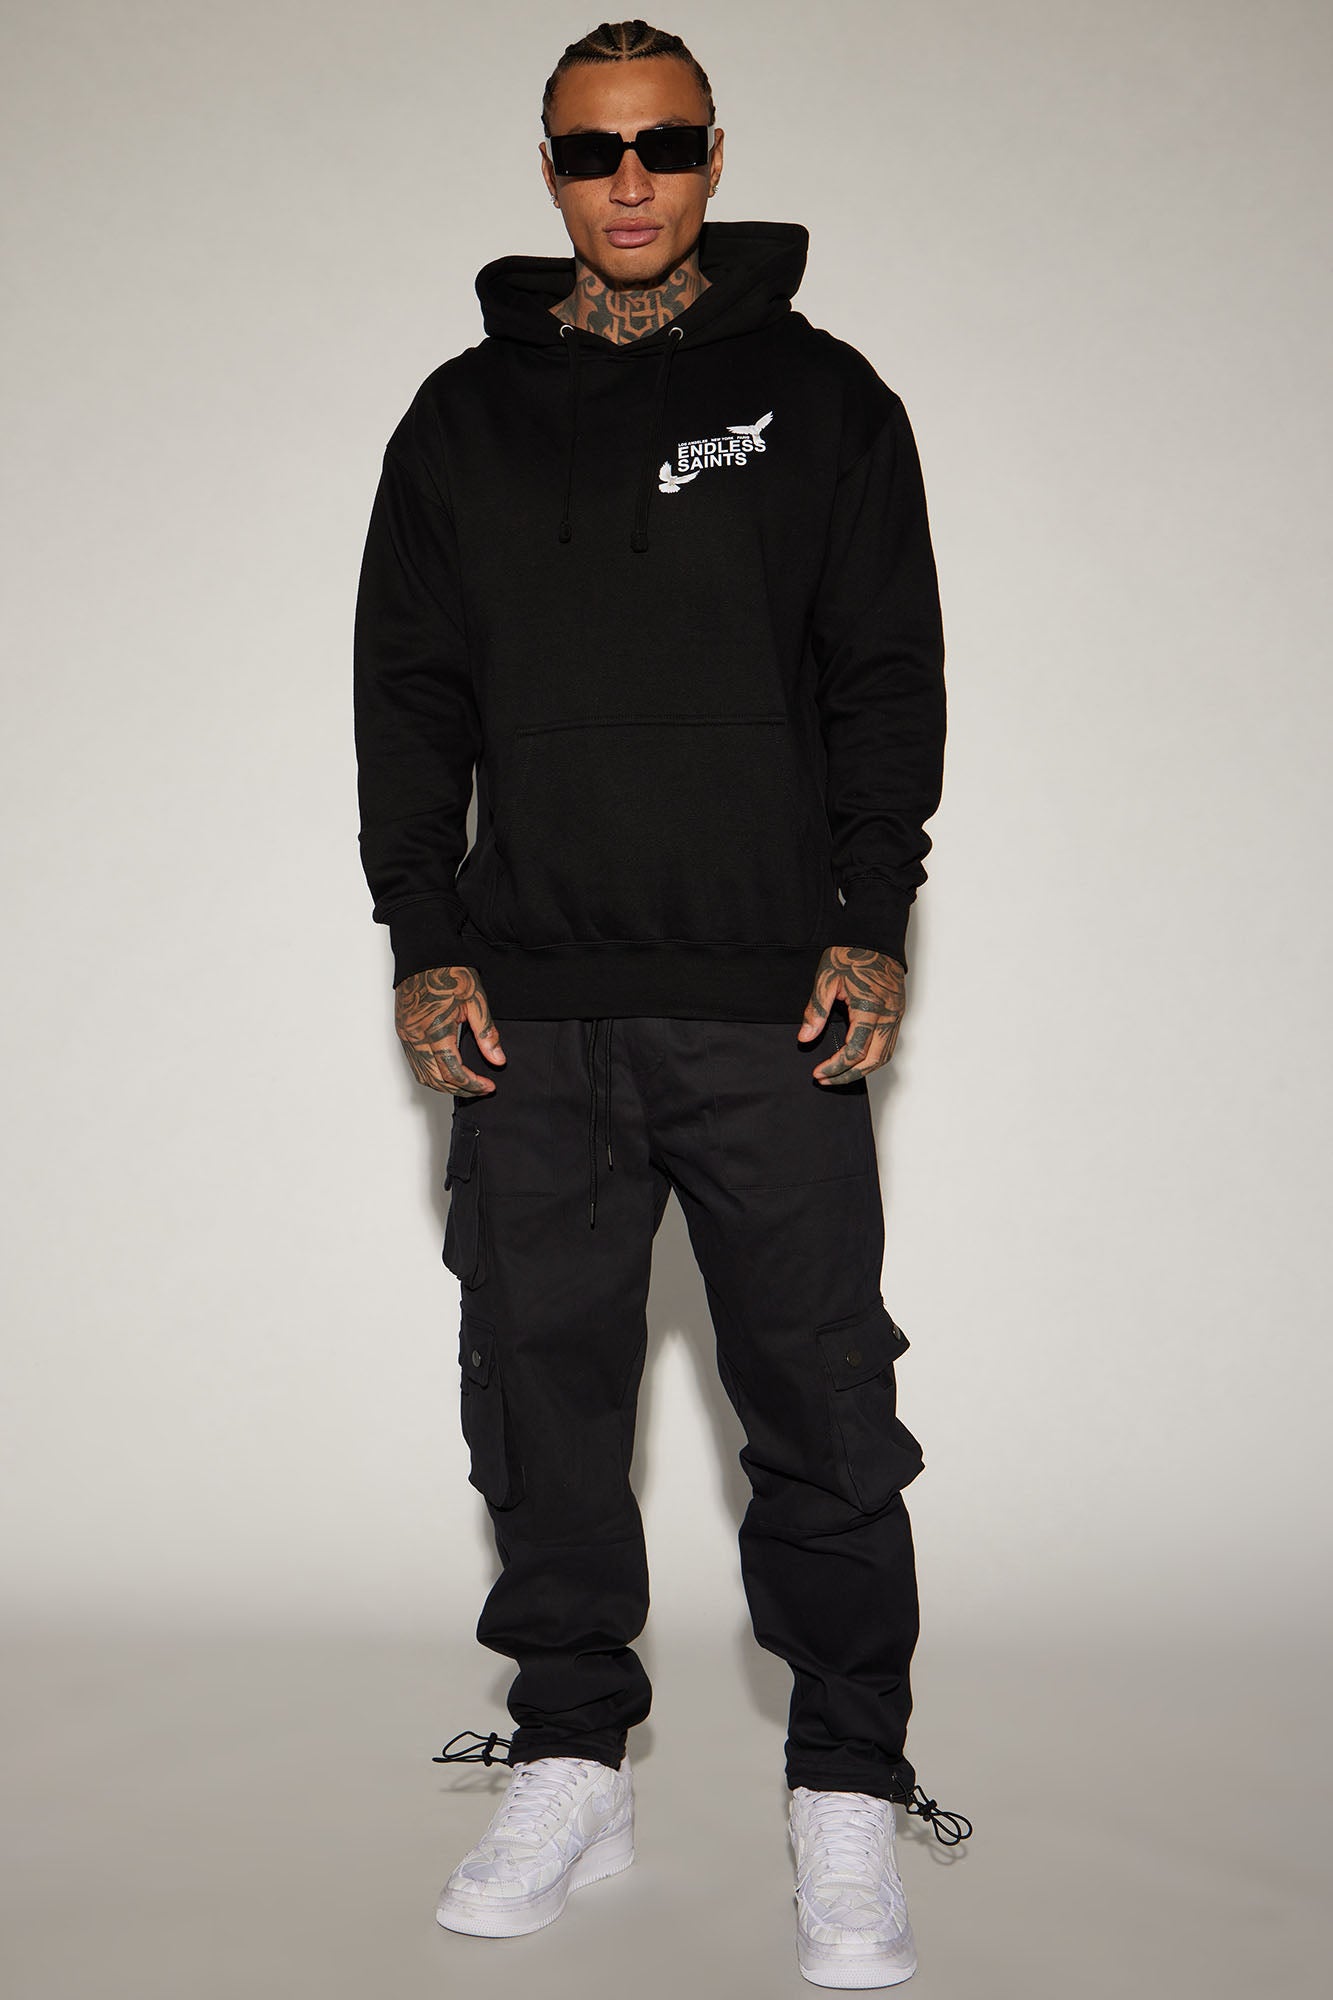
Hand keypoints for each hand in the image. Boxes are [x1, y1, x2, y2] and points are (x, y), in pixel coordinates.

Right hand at [394, 965, 505, 1096]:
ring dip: (445, 1086)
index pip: (453, 1072)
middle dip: (461, 1089)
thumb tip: (497, 1060)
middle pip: (437, 1080)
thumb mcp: (476, 1000)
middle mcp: (416, 1036)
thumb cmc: (449, 971)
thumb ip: (487, 1033)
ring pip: (423, 1076)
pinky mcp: (402, 1032)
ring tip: (467, 1084)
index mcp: (435, 1029)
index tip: (489, 1085)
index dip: (473, 1084)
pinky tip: (448, 1072)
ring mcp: (406, 1035)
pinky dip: (432, 1075)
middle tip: (481, 1089)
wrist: (423, 953)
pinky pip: (415, 1064)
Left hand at [798, 945, 905, 1084]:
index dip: (835, 1066)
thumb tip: (805, 1037)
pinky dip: (873, 1058)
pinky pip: (889, 1044)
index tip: (818, 1072)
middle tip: (826, 1079)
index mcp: (870, 1007)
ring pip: (884, 1056)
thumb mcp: (826, 979)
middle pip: (872, 1061)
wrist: (875, 935)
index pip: (854, 1051)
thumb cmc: (852, 952)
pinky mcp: (898, 1012)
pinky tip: (856, 1059)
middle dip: (848, 1075)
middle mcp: (888, 1015)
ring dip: (862, 1070)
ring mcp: (897, 1014)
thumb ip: (815, 1010)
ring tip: (839, 1074)